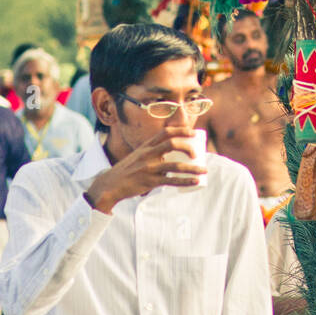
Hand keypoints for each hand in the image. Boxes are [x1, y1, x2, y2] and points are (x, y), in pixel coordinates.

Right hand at [85, 127, 205, 214]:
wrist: (110, 184)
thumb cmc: (127, 170)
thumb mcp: (138, 156)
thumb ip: (153, 154)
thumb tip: (173, 158)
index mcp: (146, 146)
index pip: (165, 132)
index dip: (181, 130)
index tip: (194, 132)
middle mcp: (148, 154)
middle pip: (171, 144)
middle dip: (187, 146)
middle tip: (198, 153)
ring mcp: (149, 168)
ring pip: (175, 165)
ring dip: (192, 167)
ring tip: (205, 169)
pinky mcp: (150, 181)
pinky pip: (171, 181)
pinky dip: (185, 181)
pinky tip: (195, 181)